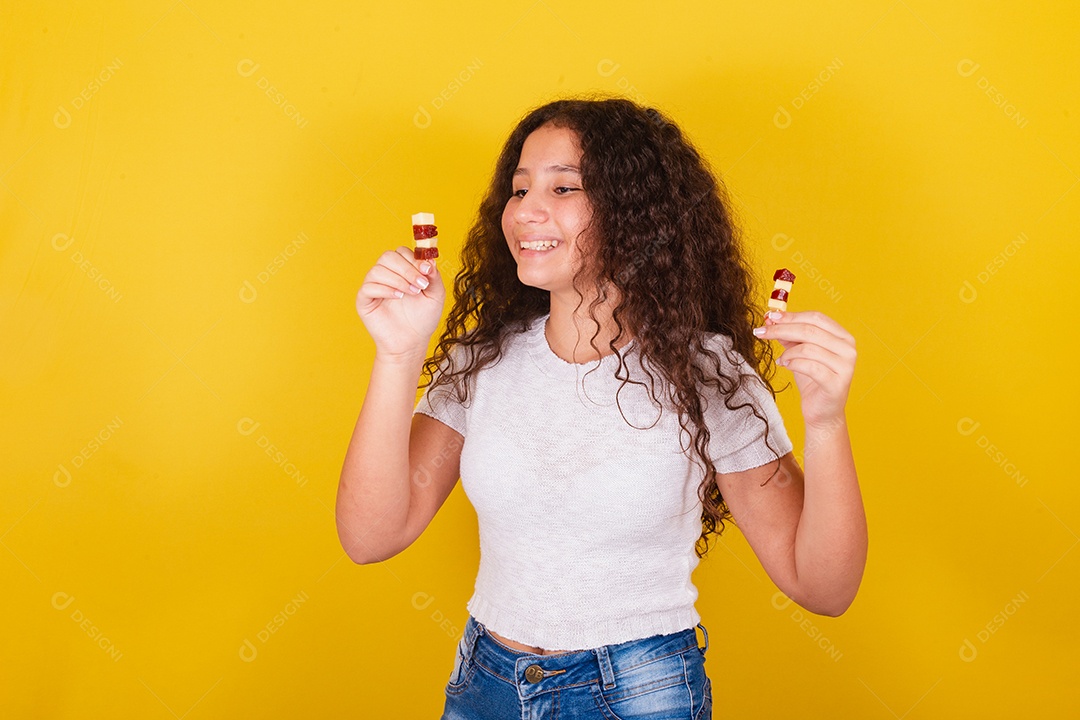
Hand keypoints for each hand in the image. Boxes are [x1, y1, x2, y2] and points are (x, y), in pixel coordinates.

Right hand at [356, 247, 445, 358]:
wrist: (412, 342)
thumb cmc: (423, 319)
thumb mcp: (435, 296)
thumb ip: (434, 277)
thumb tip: (429, 260)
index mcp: (402, 270)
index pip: (402, 252)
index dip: (414, 259)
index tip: (427, 271)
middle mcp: (386, 275)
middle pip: (388, 257)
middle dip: (406, 269)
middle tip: (420, 285)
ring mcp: (374, 286)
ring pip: (378, 270)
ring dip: (397, 280)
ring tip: (411, 293)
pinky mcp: (364, 300)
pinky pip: (368, 287)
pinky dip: (385, 289)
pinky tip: (398, 297)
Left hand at [755, 310, 855, 428]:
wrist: (823, 412)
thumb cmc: (813, 381)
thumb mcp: (800, 353)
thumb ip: (790, 336)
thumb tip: (771, 320)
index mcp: (843, 337)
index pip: (816, 317)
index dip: (791, 316)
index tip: (770, 316)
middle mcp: (848, 349)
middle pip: (810, 330)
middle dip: (782, 329)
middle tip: (761, 332)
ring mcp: (845, 366)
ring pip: (809, 348)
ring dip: (788, 351)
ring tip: (780, 358)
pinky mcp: (837, 383)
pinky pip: (810, 366)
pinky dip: (793, 363)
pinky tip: (785, 365)